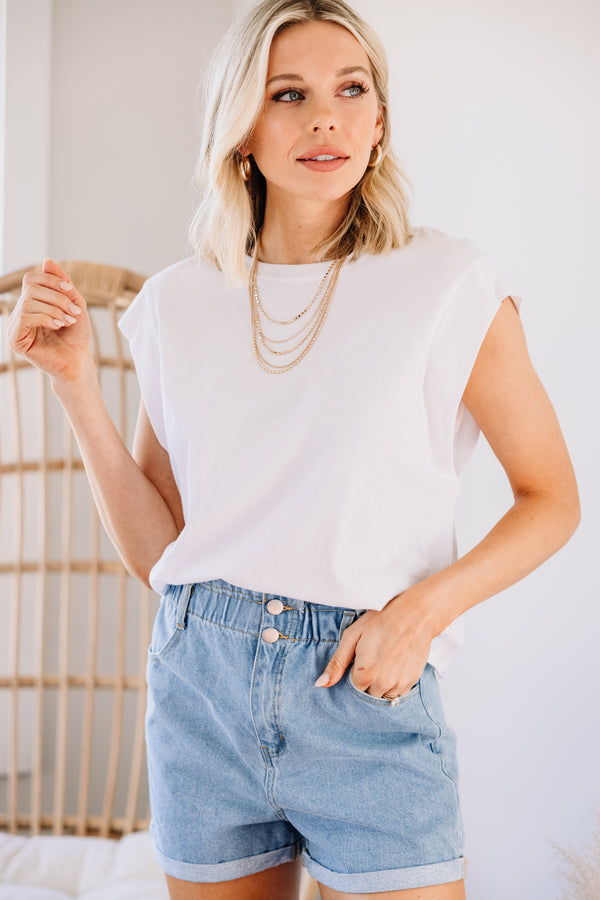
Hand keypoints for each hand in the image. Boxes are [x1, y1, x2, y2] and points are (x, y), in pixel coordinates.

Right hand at [7, 259, 92, 382]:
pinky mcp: (14, 340)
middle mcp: (20, 313)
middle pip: (30, 289)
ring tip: (67, 321)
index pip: (31, 279)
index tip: (69, 290)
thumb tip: (46, 261)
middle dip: (56, 297)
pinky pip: (23, 318)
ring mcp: (15, 327)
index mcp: (31, 303)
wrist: (78, 361)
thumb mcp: (74, 303)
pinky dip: (45, 318)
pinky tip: (58, 326)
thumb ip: (62, 283)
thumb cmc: (76, 336)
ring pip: (27, 301)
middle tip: (73, 312)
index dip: (50, 280)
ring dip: (54, 309)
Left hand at [315, 590, 435, 697]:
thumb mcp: (352, 637)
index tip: (358, 663)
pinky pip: (398, 693)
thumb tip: (321, 684)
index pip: (352, 689)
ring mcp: (398, 684)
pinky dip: (393, 684)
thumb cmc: (380, 621)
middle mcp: (382, 684)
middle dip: (366, 682)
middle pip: (367, 694)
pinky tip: (393, 666)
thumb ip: (336, 663)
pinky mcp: (412, 681)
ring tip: (383, 663)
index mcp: (364, 674)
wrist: (414, 615)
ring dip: (380, 685)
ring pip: (383, 696)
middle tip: (371, 660)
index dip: (353, 675)